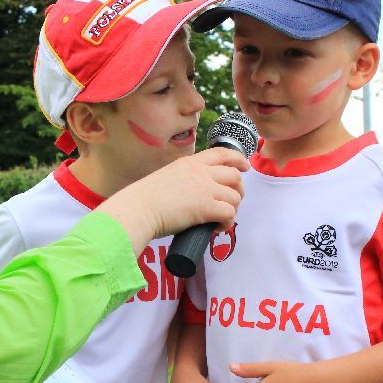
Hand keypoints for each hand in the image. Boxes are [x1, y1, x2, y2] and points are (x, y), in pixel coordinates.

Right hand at [97, 147, 247, 251]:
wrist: (137, 210)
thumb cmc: (143, 200)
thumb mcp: (166, 178)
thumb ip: (182, 181)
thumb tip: (191, 197)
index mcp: (189, 163)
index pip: (222, 154)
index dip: (238, 159)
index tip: (245, 166)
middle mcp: (200, 172)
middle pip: (234, 176)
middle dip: (238, 190)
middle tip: (230, 204)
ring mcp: (204, 189)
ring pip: (235, 196)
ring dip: (232, 209)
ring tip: (219, 220)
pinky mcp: (206, 207)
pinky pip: (230, 214)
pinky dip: (227, 223)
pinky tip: (215, 228)